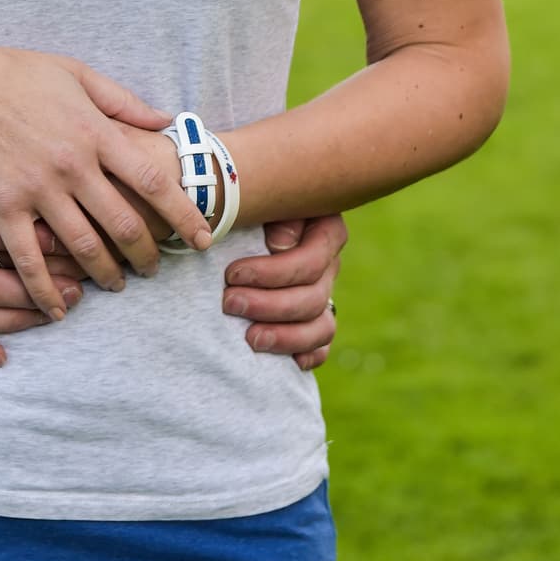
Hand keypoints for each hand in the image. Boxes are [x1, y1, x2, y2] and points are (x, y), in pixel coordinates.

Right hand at [0, 38, 210, 315]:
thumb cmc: (16, 72)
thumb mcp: (76, 73)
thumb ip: (123, 101)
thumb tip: (165, 120)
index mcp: (96, 132)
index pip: (153, 182)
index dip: (183, 213)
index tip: (203, 237)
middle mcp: (74, 165)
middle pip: (125, 224)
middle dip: (148, 254)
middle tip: (157, 269)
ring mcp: (39, 189)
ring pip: (85, 246)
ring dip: (108, 273)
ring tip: (117, 285)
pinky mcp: (4, 205)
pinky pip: (29, 258)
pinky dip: (47, 290)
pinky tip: (58, 309)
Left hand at [222, 212, 345, 370]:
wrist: (250, 216)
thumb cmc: (253, 203)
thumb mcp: (265, 198)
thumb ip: (275, 214)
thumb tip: (280, 243)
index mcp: (326, 231)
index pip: (310, 262)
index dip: (271, 273)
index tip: (231, 274)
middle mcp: (330, 265)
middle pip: (312, 297)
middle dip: (268, 305)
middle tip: (228, 303)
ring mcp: (326, 293)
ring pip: (322, 326)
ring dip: (285, 336)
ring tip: (250, 338)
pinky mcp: (316, 317)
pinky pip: (323, 343)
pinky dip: (309, 354)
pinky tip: (290, 362)